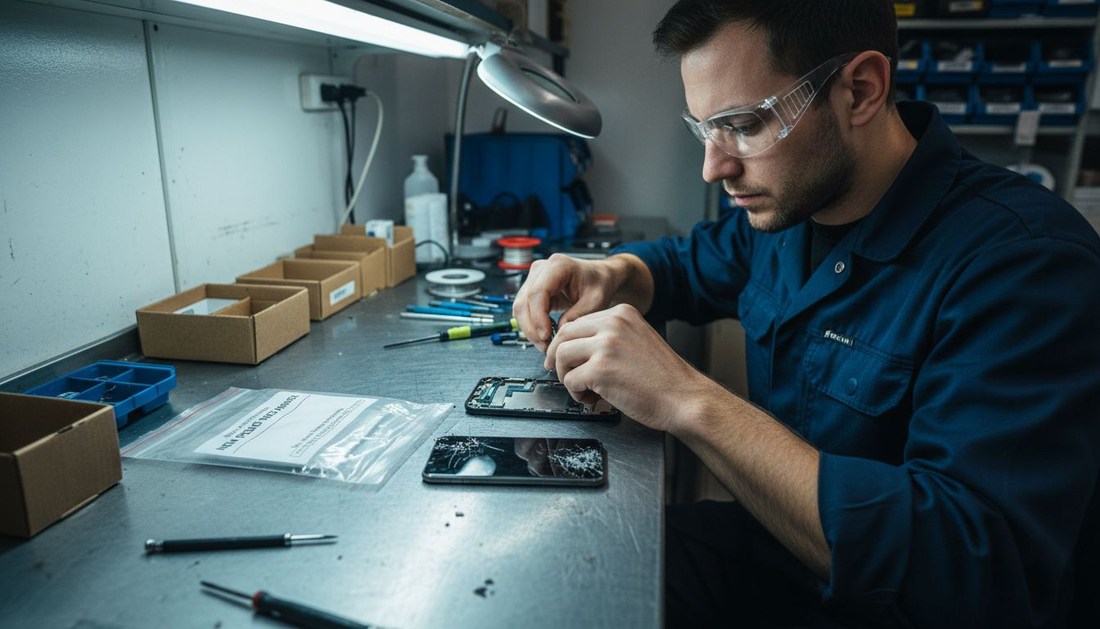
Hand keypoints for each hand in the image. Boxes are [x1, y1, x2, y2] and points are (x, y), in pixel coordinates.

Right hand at [512, 253, 621, 351]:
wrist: (599, 277)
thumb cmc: (599, 284)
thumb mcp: (596, 301)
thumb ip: (577, 315)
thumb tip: (557, 332)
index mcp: (558, 265)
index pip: (538, 292)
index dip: (538, 317)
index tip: (546, 336)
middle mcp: (541, 269)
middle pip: (524, 301)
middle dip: (532, 328)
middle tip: (546, 347)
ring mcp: (533, 279)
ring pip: (520, 308)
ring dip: (530, 330)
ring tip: (546, 345)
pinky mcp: (531, 290)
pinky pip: (523, 311)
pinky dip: (531, 326)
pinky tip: (545, 337)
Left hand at [545, 304, 715, 431]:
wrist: (684, 398)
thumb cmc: (664, 377)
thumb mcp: (637, 339)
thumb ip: (610, 336)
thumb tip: (577, 344)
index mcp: (622, 313)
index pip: (578, 321)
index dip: (568, 343)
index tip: (566, 356)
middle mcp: (613, 324)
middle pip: (564, 335)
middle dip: (559, 357)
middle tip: (563, 373)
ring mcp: (605, 345)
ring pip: (561, 356)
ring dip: (567, 376)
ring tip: (585, 389)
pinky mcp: (599, 370)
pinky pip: (570, 380)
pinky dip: (577, 393)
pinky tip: (594, 398)